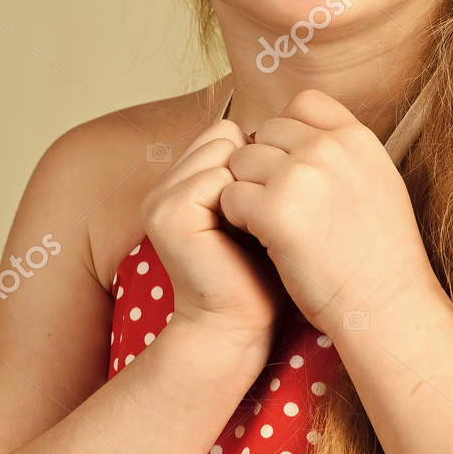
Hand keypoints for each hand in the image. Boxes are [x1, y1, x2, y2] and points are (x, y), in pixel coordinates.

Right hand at [139, 116, 290, 361]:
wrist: (238, 327)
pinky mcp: (168, 214)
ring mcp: (161, 198)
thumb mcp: (257, 212)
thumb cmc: (259, 275)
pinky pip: (218, 177)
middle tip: (267, 215)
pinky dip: (244, 200)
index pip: (226, 133)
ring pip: (224, 150)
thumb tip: (292, 126)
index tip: (275, 200)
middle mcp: (164, 186)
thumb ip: (256, 172)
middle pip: (225, 134)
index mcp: (181, 182)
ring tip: (255, 226)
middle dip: (256, 168)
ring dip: (252, 183)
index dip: (261, 160)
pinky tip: (248, 233)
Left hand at [218, 88, 438, 337]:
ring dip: (247, 189)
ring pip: (241, 161)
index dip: (287, 132)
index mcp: (356, 137)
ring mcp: (300, 175)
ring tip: (269, 222)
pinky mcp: (274, 210)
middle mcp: (328, 147)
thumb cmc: (381, 255)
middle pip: (266, 132)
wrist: (387, 305)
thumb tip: (304, 136)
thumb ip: (343, 152)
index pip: (303, 103)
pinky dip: (238, 217)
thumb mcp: (378, 182)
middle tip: (277, 203)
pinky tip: (262, 238)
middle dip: (263, 164)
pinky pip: (231, 195)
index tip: (291, 166)